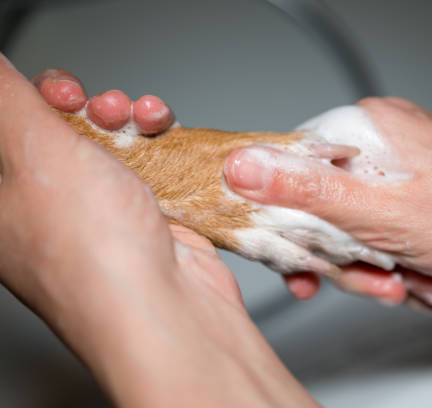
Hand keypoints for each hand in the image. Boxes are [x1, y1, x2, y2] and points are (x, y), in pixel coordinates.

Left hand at [0, 59, 316, 406]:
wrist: (168, 308)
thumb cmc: (95, 255)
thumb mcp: (35, 152)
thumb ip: (6, 99)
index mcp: (0, 203)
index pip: (5, 134)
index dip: (28, 102)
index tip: (57, 94)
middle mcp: (46, 210)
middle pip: (57, 132)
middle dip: (85, 106)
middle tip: (97, 108)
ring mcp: (99, 216)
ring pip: (107, 145)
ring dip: (127, 118)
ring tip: (142, 118)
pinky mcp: (143, 218)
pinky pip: (145, 165)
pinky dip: (157, 143)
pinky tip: (165, 134)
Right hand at [224, 97, 431, 283]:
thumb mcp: (384, 215)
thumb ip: (307, 193)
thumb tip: (239, 167)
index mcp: (364, 129)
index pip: (286, 170)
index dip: (287, 226)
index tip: (303, 266)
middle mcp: (378, 140)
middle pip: (321, 206)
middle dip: (347, 258)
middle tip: (379, 282)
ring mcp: (396, 165)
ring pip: (352, 226)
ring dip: (378, 267)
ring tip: (415, 283)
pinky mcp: (411, 188)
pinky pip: (379, 229)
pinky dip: (396, 261)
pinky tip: (423, 277)